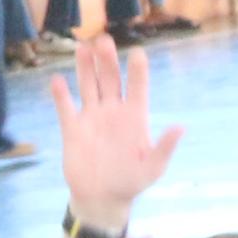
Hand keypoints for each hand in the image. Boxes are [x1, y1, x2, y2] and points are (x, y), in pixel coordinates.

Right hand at [46, 33, 182, 223]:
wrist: (103, 198)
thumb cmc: (132, 182)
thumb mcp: (153, 167)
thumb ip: (165, 147)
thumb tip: (180, 127)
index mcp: (135, 118)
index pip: (138, 88)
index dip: (138, 71)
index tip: (138, 53)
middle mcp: (113, 112)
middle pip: (110, 80)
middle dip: (107, 60)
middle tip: (103, 40)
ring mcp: (92, 118)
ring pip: (89, 86)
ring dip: (85, 68)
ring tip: (83, 47)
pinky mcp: (73, 129)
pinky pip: (66, 107)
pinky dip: (61, 95)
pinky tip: (57, 80)